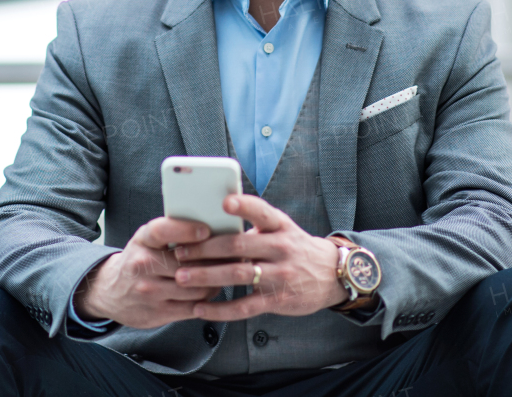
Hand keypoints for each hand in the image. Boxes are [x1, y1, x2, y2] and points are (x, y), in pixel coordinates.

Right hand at [75, 217, 218, 328]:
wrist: (109, 291)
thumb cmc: (138, 259)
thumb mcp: (147, 239)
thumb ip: (172, 232)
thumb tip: (214, 228)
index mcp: (142, 240)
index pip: (162, 230)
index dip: (185, 230)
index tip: (206, 230)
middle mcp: (143, 265)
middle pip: (187, 264)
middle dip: (213, 260)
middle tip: (232, 255)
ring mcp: (150, 291)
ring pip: (195, 287)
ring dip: (215, 281)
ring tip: (225, 273)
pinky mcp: (158, 312)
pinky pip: (192, 307)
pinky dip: (207, 299)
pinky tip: (212, 290)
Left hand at [171, 194, 347, 320]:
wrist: (331, 274)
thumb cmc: (295, 247)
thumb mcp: (282, 228)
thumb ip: (254, 226)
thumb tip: (213, 220)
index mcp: (280, 225)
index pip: (262, 212)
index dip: (244, 207)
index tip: (224, 202)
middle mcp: (281, 248)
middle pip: (239, 246)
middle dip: (206, 249)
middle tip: (179, 251)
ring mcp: (279, 275)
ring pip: (238, 275)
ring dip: (207, 276)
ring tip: (182, 277)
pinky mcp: (277, 300)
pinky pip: (244, 307)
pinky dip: (220, 309)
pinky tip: (200, 308)